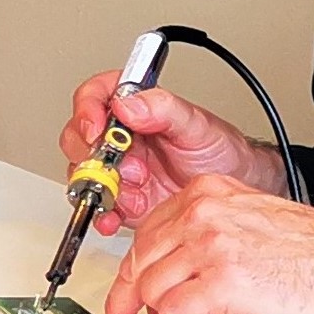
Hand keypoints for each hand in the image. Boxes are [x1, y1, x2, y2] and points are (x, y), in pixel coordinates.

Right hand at [60, 73, 285, 232]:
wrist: (234, 191)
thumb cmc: (219, 152)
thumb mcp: (196, 125)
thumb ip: (163, 109)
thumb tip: (126, 105)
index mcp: (134, 108)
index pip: (95, 96)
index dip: (87, 109)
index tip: (96, 127)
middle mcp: (119, 137)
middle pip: (79, 137)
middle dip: (94, 155)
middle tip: (123, 167)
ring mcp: (119, 170)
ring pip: (83, 174)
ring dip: (100, 186)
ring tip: (132, 192)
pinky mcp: (122, 200)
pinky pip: (97, 207)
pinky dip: (101, 214)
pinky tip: (114, 216)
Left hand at [101, 175, 313, 313]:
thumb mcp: (255, 231)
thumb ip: (211, 243)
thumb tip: (178, 280)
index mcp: (211, 194)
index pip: (146, 234)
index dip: (131, 275)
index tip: (123, 301)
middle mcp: (205, 211)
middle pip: (139, 263)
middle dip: (131, 304)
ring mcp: (211, 242)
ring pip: (154, 292)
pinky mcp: (223, 280)